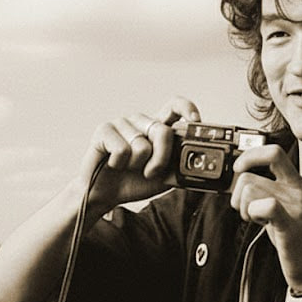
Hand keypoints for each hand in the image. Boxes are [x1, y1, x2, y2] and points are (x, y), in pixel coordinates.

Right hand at [77, 96, 200, 213]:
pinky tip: (114, 165)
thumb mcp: (165, 177)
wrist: (105, 195)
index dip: (187, 109)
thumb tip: (198, 164)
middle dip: (161, 159)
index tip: (195, 121)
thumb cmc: (134, 182)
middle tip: (150, 173)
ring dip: (138, 165)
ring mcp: (122, 123)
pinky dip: (120, 164)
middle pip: (162, 131)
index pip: (175, 106)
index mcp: (157, 128)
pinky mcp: (104, 130)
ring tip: (128, 168)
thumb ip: (180, 165)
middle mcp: (141, 121)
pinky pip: (122, 150)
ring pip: (142, 145)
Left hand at [230, 144, 301, 292]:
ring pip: (250, 191)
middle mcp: (297, 190)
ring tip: (257, 221)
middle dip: (238, 197)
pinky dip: (254, 213)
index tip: (239, 169)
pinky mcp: (291, 225)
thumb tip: (242, 182)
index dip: (250, 156)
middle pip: (249, 177)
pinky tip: (261, 223)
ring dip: (244, 209)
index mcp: (296, 183)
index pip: (273, 152)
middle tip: (247, 211)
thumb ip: (268, 192)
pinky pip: (266, 206)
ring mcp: (295, 206)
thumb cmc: (298, 241)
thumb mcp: (284, 208)